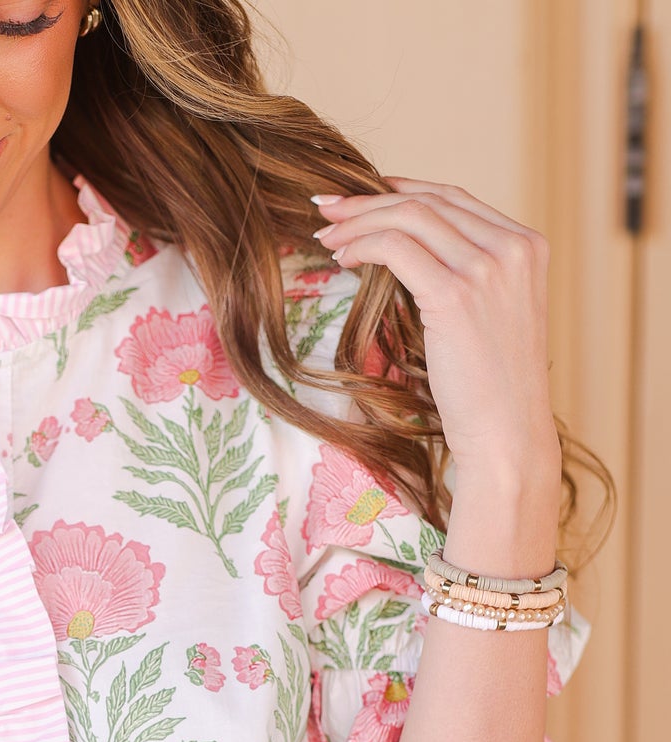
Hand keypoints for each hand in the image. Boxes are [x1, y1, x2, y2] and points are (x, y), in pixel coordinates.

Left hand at [312, 179, 562, 488]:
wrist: (507, 435)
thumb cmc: (492, 391)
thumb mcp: (492, 318)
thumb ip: (470, 277)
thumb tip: (413, 256)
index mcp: (529, 246)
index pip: (455, 199)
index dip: (404, 191)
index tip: (365, 197)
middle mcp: (514, 248)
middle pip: (430, 200)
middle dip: (371, 199)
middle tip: (330, 207)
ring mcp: (488, 268)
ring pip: (410, 216)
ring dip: (360, 221)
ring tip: (327, 236)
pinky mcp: (456, 294)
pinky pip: (396, 247)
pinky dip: (362, 245)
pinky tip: (342, 258)